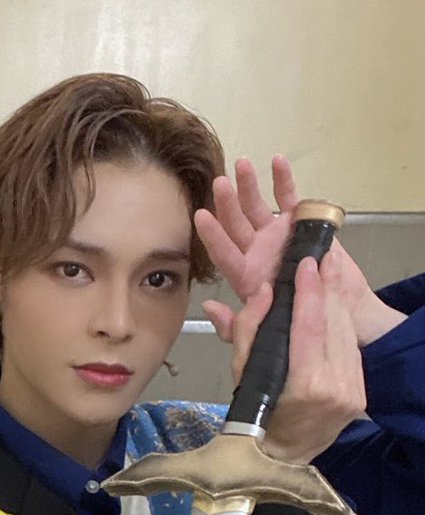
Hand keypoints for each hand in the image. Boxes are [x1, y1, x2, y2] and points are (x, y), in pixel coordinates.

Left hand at [195, 155, 402, 346]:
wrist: (334, 309)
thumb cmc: (296, 319)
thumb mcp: (263, 332)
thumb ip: (237, 325)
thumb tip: (209, 308)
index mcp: (246, 275)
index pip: (225, 254)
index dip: (213, 236)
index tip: (201, 217)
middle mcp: (256, 250)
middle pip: (237, 224)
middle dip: (228, 204)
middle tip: (219, 183)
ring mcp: (275, 234)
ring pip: (257, 206)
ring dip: (249, 186)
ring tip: (241, 165)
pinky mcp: (298, 222)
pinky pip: (288, 198)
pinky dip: (283, 180)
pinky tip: (277, 161)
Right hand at [229, 254, 365, 464]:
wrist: (281, 457)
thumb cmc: (254, 417)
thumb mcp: (241, 375)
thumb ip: (247, 331)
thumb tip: (261, 293)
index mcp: (306, 385)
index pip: (311, 326)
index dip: (311, 291)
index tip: (307, 262)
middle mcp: (335, 386)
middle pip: (334, 323)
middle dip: (327, 287)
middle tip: (322, 257)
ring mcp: (352, 390)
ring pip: (346, 333)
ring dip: (337, 301)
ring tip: (328, 273)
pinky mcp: (360, 392)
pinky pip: (350, 348)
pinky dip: (341, 323)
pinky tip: (334, 305)